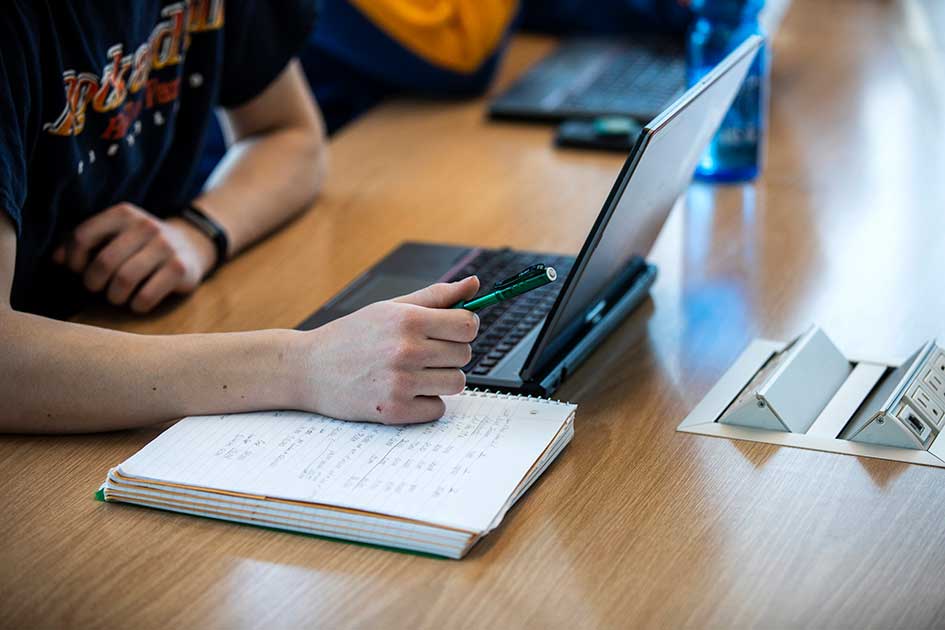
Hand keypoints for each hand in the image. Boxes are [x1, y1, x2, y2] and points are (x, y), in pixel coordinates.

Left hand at [53, 202, 217, 312]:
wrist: (191, 244)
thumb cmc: (140, 244)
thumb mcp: (115, 234)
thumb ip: (84, 243)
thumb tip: (58, 261)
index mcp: (124, 213)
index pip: (83, 236)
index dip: (74, 260)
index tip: (79, 271)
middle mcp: (146, 226)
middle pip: (104, 262)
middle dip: (94, 283)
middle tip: (97, 289)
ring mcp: (166, 247)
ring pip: (125, 280)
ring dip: (114, 296)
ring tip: (116, 297)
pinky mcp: (180, 269)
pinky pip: (147, 296)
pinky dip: (136, 306)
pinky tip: (137, 302)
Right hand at [297, 276, 480, 424]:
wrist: (308, 369)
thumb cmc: (351, 336)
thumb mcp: (390, 308)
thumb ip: (436, 296)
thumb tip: (474, 283)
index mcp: (407, 320)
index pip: (467, 325)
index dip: (465, 327)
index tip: (452, 331)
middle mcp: (406, 350)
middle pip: (464, 355)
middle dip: (449, 354)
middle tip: (424, 353)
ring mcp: (400, 383)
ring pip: (456, 384)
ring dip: (441, 380)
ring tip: (414, 372)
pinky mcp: (394, 411)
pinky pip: (437, 409)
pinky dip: (426, 403)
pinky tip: (405, 391)